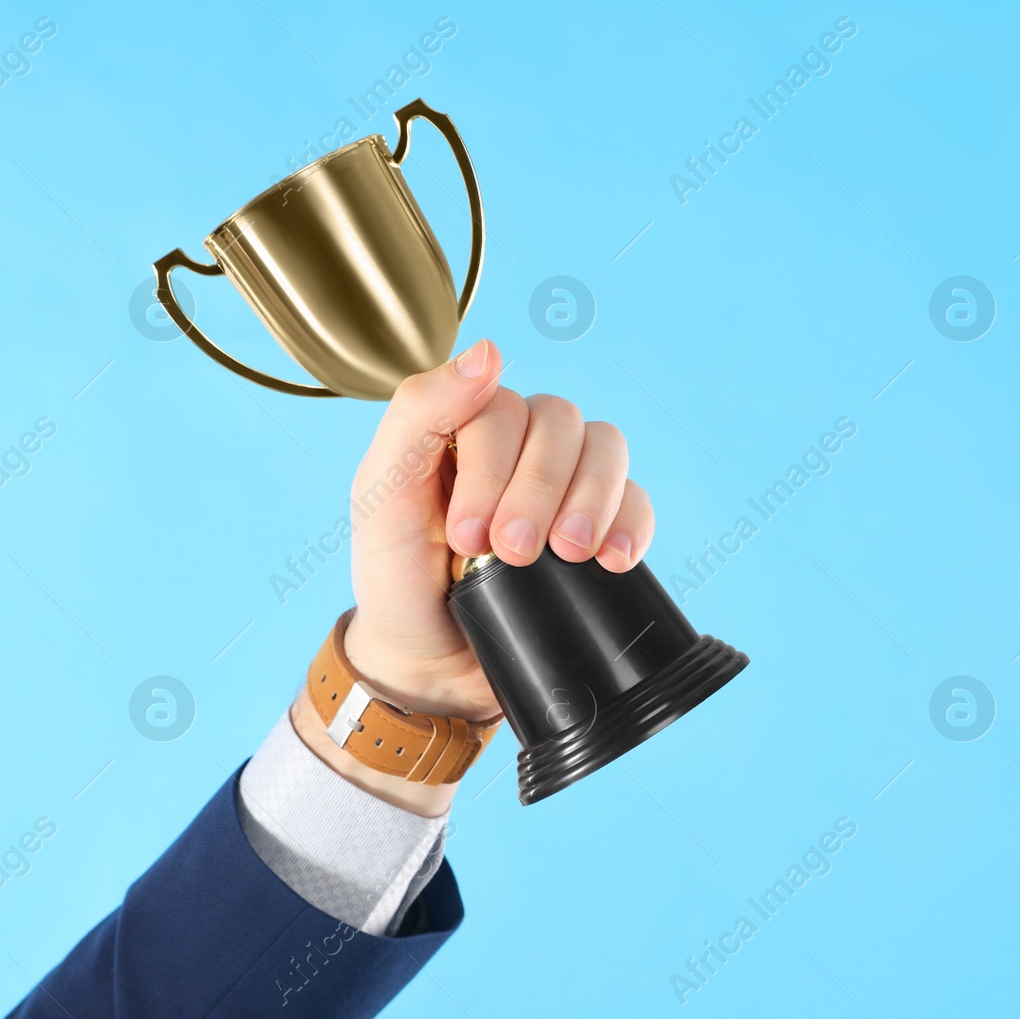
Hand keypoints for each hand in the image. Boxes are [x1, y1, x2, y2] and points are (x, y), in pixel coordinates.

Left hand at [290, 339, 654, 813]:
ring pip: (607, 448)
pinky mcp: (601, 528)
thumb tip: (489, 351)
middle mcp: (520, 445)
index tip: (470, 537)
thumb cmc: (398, 579)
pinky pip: (639, 501)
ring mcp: (566, 484)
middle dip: (540, 489)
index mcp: (464, 426)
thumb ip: (420, 413)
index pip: (502, 407)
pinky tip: (612, 559)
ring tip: (570, 555)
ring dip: (592, 499)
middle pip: (561, 422)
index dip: (493, 467)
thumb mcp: (381, 495)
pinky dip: (632, 525)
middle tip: (513, 553)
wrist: (432, 668)